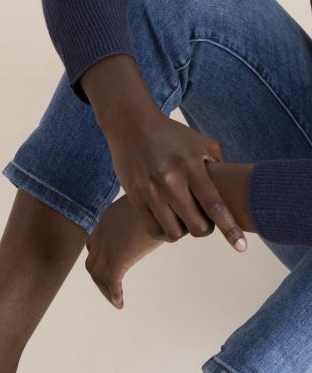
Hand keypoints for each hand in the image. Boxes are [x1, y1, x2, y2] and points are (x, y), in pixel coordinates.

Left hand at [85, 195, 160, 307]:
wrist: (170, 201)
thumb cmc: (169, 200)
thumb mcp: (151, 207)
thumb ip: (146, 218)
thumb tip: (160, 225)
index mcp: (109, 218)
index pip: (95, 243)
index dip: (99, 258)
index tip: (108, 269)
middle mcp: (102, 232)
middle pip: (93, 261)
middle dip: (99, 277)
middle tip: (110, 290)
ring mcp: (108, 246)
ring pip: (98, 274)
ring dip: (105, 290)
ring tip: (115, 301)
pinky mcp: (118, 258)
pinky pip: (111, 282)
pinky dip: (113, 294)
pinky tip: (120, 303)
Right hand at [108, 113, 246, 250]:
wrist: (132, 125)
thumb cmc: (172, 136)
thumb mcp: (201, 143)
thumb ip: (219, 166)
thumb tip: (234, 192)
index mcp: (192, 165)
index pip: (215, 205)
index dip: (230, 228)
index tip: (241, 247)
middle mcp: (171, 179)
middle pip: (196, 226)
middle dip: (204, 230)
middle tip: (203, 224)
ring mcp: (151, 190)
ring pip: (174, 232)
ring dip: (182, 232)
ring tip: (182, 220)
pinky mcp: (135, 197)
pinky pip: (153, 229)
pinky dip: (164, 232)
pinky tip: (167, 222)